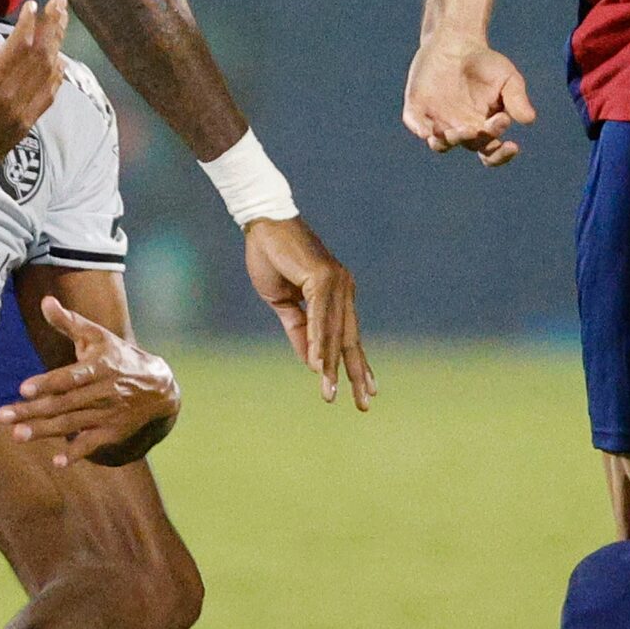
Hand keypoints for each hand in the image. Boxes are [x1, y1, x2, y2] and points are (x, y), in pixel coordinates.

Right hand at [0, 0, 68, 191]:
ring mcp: (24, 110)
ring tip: (62, 22)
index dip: (29, 23)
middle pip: (41, 54)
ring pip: (50, 72)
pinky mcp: (28, 122)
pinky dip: (58, 72)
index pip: (18, 46)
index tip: (34, 5)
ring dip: (58, 44)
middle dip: (53, 26)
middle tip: (61, 3)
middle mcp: (12, 95)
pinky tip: (58, 58)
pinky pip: (50, 93)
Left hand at [0, 294, 180, 466]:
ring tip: (18, 436)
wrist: (160, 387)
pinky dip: (77, 453)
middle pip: (63, 403)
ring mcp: (109, 414)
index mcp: (99, 366)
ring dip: (44, 431)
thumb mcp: (98, 337)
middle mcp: (104, 391)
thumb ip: (69, 322)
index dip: (47, 382)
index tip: (23, 388)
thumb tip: (45, 301)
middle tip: (2, 417)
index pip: (70, 376)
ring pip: (71, 423)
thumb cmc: (120, 357)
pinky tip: (58, 462)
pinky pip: (93, 444)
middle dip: (32, 410)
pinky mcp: (113, 432)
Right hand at [244, 216, 374, 409]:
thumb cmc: (273, 258)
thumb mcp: (283, 302)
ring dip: (330, 365)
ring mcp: (335, 282)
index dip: (356, 364)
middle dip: (356, 373)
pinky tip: (318, 364)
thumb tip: (310, 361)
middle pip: (350, 339)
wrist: (262, 225)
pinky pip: (319, 317)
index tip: (367, 389)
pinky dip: (318, 341)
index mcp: (337, 295)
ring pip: (333, 333)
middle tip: (365, 403)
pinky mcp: (321, 276)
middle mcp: (343, 289)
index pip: (348, 337)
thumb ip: (298, 330)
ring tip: (330, 393)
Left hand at [403, 36, 535, 165]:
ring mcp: (437, 121)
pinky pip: (415, 123)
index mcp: (484, 128)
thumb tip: (529, 120)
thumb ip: (517, 98)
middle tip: (478, 126)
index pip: (492, 152)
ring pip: (440, 143)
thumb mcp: (507, 78)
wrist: (455, 41)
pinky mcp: (417, 108)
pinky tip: (425, 131)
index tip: (513, 145)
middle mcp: (461, 130)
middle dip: (475, 138)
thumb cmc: (486, 63)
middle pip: (468, 145)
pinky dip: (419, 128)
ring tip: (455, 132)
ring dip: (447, 141)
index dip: (501, 155)